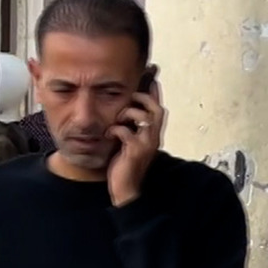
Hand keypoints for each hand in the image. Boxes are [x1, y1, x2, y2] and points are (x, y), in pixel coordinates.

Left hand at [108, 86, 164, 207]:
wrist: (125, 189)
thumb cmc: (125, 165)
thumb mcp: (130, 143)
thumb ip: (131, 129)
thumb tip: (123, 113)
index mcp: (154, 135)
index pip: (159, 109)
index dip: (155, 93)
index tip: (151, 79)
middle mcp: (154, 138)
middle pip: (157, 109)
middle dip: (144, 98)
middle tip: (131, 95)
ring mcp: (146, 144)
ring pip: (145, 117)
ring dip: (128, 112)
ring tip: (117, 117)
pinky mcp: (135, 151)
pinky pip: (127, 131)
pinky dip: (116, 128)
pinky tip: (108, 133)